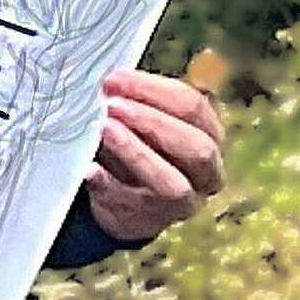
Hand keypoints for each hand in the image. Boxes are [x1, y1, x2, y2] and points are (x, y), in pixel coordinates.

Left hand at [86, 65, 226, 244]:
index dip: (153, 90)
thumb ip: (136, 101)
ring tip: (105, 130)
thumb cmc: (139, 144)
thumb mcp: (143, 120)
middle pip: (196, 147)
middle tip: (113, 105)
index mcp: (209, 135)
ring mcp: (183, 203)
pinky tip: (90, 170)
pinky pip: (132, 206)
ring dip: (137, 153)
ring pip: (173, 183)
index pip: (193, 107)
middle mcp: (207, 173)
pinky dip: (109, 186)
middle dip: (152, 122)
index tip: (115, 78)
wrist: (125, 198)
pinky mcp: (150, 221)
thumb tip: (112, 81)